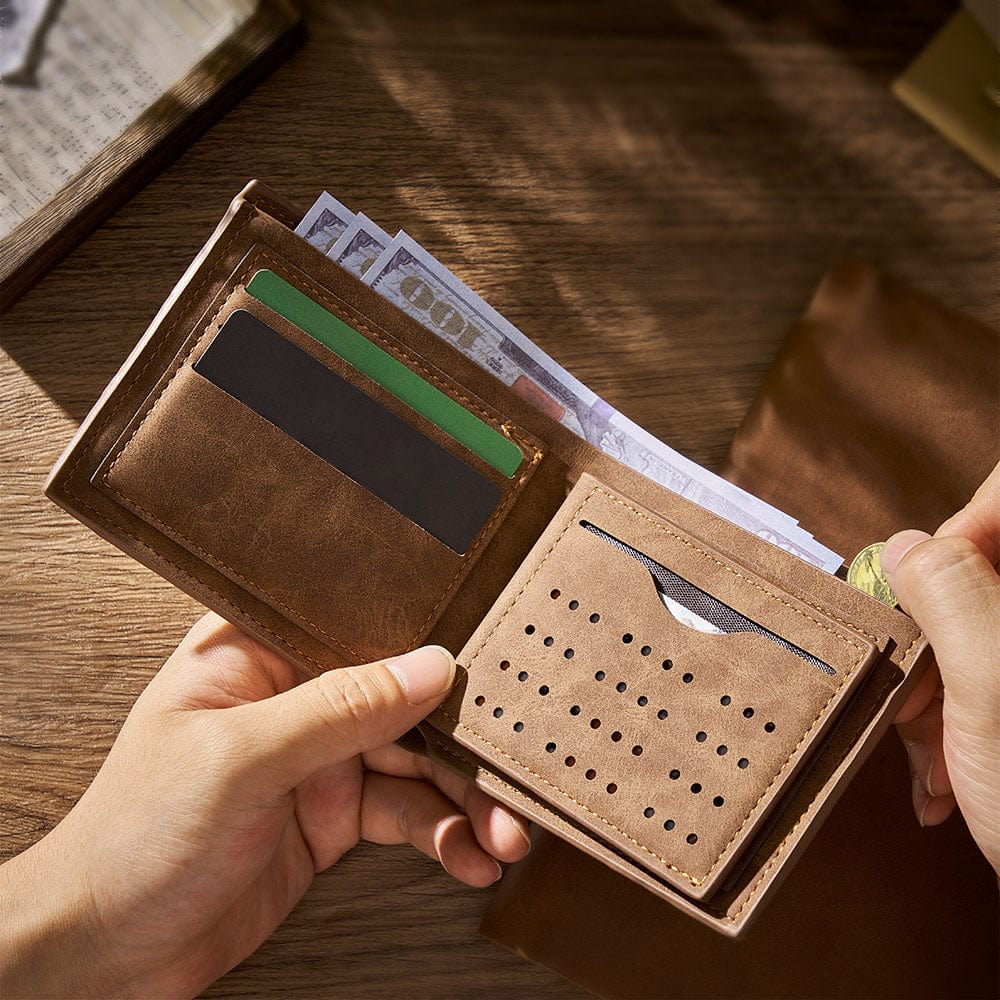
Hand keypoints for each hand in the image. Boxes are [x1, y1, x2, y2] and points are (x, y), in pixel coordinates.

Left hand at [0, 614, 530, 997]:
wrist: (104, 951)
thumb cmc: (135, 834)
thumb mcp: (240, 761)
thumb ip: (339, 709)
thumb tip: (429, 667)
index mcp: (260, 650)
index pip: (361, 624)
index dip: (431, 635)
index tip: (494, 659)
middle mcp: (297, 696)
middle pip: (405, 699)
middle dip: (463, 740)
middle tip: (512, 772)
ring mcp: (320, 758)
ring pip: (418, 763)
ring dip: (467, 798)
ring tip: (506, 834)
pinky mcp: (335, 816)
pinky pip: (408, 816)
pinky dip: (446, 836)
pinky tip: (472, 857)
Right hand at [883, 462, 998, 873]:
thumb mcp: (995, 688)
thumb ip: (952, 595)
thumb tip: (903, 546)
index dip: (960, 531)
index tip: (921, 595)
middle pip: (981, 575)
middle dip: (931, 639)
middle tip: (917, 697)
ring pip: (971, 635)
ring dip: (932, 694)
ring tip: (930, 757)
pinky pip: (977, 682)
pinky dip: (951, 724)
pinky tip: (945, 773)